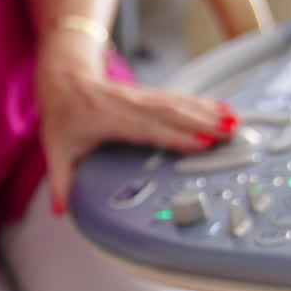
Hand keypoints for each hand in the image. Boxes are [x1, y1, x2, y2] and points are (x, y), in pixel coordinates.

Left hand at [37, 47, 237, 212]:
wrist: (63, 79)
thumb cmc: (62, 115)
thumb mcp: (55, 150)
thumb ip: (60, 183)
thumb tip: (61, 211)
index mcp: (109, 120)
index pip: (148, 129)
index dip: (176, 136)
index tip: (201, 143)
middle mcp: (129, 106)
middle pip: (171, 114)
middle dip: (204, 122)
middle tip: (231, 133)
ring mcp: (139, 97)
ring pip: (178, 103)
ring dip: (208, 111)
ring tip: (234, 120)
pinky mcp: (146, 94)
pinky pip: (177, 97)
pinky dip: (201, 102)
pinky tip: (221, 107)